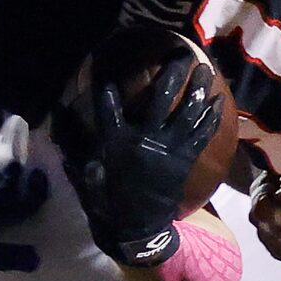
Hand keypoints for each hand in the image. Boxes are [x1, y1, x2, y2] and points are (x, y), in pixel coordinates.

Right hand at [55, 45, 225, 265]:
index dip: (106, 87)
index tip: (107, 69)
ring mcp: (168, 149)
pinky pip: (201, 132)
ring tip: (204, 68)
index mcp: (116, 143)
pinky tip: (217, 99)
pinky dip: (210, 115)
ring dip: (196, 88)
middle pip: (159, 99)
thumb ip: (82, 148)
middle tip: (180, 53)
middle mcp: (143, 140)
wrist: (139, 228)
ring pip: (186, 111)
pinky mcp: (184, 159)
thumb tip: (64, 124)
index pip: (108, 108)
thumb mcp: (90, 175)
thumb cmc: (112, 200)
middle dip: (171, 73)